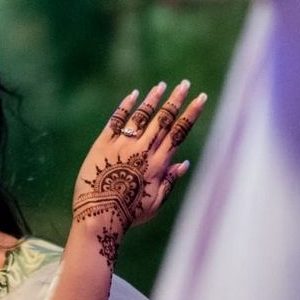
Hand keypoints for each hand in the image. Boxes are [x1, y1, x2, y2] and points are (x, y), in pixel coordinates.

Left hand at [72, 80, 205, 266]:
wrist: (99, 215)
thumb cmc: (129, 215)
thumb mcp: (155, 202)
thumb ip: (170, 181)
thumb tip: (184, 163)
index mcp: (158, 164)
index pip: (179, 132)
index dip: (191, 114)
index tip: (201, 98)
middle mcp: (143, 150)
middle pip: (163, 120)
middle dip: (176, 100)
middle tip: (184, 83)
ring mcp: (122, 145)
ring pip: (141, 116)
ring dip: (153, 99)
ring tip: (162, 86)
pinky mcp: (102, 144)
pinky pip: (116, 121)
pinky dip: (125, 106)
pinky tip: (133, 95)